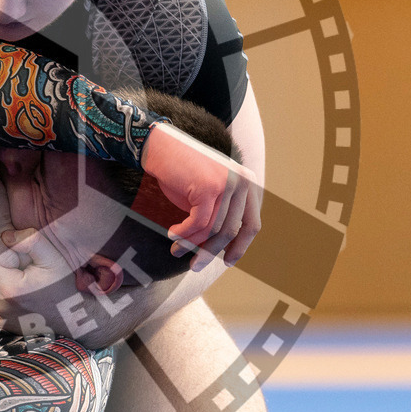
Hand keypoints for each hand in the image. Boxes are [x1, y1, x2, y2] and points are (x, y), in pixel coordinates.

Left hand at [0, 227, 76, 333]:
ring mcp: (0, 318)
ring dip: (5, 283)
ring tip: (27, 285)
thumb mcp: (54, 259)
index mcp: (10, 288)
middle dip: (3, 269)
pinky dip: (7, 298)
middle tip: (26, 271)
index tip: (14, 256)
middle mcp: (1, 306)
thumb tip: (5, 236)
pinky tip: (24, 298)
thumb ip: (30, 241)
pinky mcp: (1, 325)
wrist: (74, 321)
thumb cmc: (65, 289)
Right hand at [141, 122, 260, 271]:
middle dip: (212, 252)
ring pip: (213, 229)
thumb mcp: (208, 193)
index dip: (240, 247)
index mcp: (249, 182)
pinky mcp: (209, 188)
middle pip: (233, 230)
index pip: (251, 224)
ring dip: (192, 244)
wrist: (159, 144)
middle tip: (195, 266)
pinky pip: (197, 223)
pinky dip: (183, 233)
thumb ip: (220, 213)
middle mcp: (244, 181)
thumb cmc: (180, 170)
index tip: (226, 262)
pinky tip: (171, 234)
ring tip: (176, 250)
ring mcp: (228, 183)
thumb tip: (221, 248)